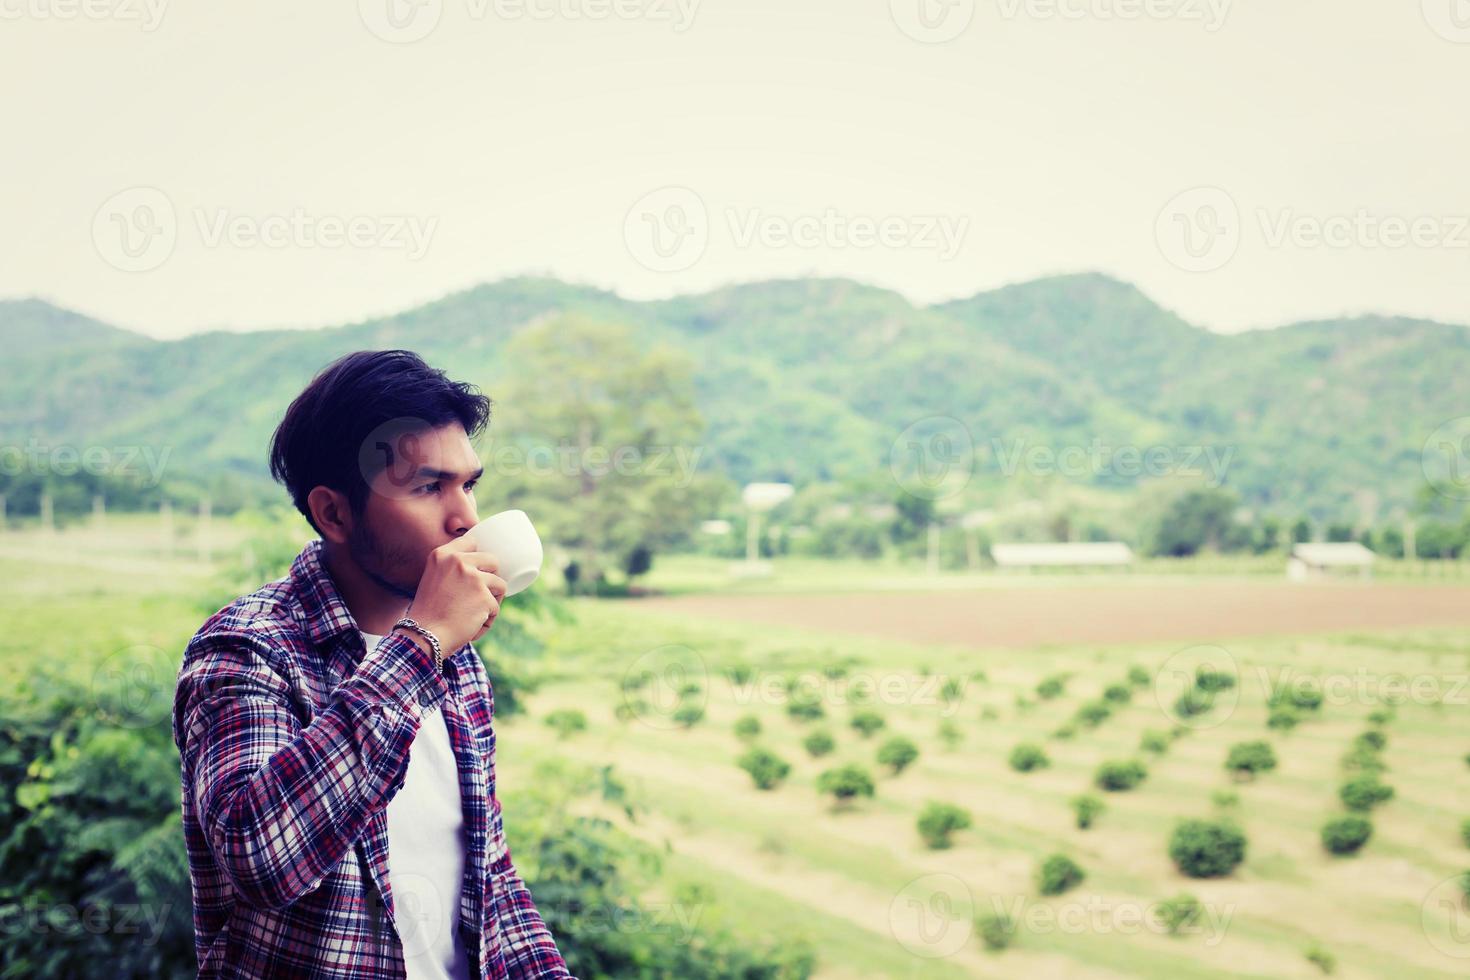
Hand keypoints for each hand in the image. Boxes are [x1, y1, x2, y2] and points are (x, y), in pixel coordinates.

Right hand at [401, 533, 506, 654]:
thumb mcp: (434, 578)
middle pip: (493, 561)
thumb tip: (484, 564)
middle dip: (490, 580)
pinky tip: (471, 627)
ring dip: (491, 602)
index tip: (475, 572)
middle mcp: (458, 561)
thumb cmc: (430, 612)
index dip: (478, 558)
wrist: (424, 636)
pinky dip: (487, 621)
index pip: (472, 542)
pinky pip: (496, 608)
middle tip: (476, 598)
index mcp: (443, 554)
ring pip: (500, 585)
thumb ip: (452, 568)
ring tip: (473, 615)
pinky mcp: (484, 597)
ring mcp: (473, 578)